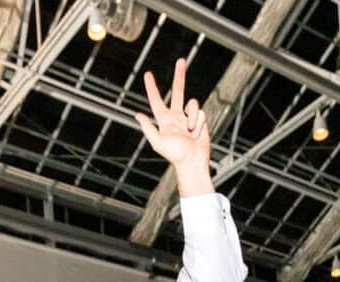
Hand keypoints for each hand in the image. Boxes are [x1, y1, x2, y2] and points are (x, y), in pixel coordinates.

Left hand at [135, 59, 210, 190]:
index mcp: (164, 120)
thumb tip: (138, 115)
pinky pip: (201, 113)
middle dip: (179, 76)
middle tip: (181, 61)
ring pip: (193, 105)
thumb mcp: (158, 142)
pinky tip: (197, 133)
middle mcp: (176, 116)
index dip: (152, 87)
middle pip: (178, 91)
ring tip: (191, 133)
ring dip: (193, 118)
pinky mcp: (199, 121)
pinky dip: (199, 123)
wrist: (193, 162)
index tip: (148, 74)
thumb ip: (148, 128)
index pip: (156, 100)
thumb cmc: (175, 155)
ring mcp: (188, 118)